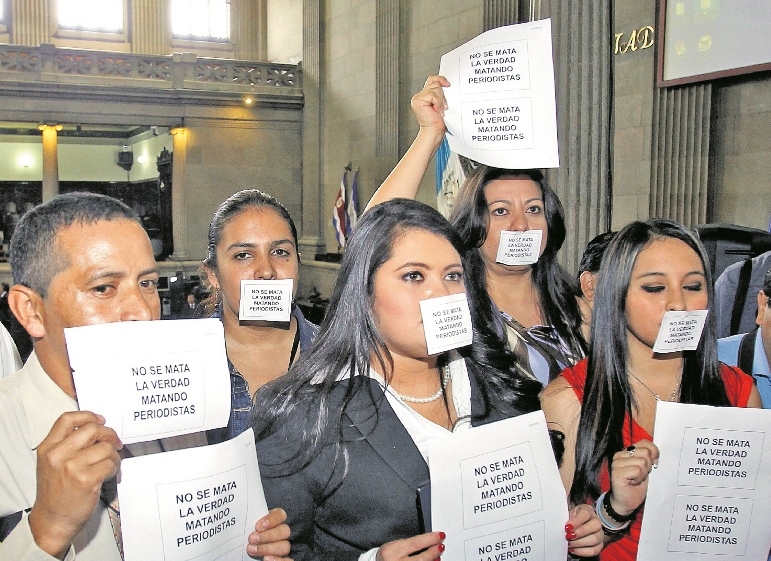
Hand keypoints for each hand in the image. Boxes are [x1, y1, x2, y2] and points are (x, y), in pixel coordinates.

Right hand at [28, 411, 121, 558]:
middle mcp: (58, 455)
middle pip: (93, 429)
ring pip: (106, 447)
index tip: (100, 420)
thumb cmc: (56, 493)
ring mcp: (72, 467)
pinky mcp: (86, 479)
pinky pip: (111, 464)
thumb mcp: (51, 463)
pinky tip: (106, 475)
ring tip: (108, 466)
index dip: (88, 416)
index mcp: (48, 448)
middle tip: (114, 443)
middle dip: (109, 435)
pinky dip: (114, 469)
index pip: (68, 419)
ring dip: (113, 456)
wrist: (53, 520)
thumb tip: (97, 428)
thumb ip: (67, 444)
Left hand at [246, 508, 291, 559]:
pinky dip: (279, 559)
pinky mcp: (283, 558)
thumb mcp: (246, 528)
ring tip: (252, 550)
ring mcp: (283, 546)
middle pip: (284, 531)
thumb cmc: (244, 537)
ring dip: (268, 548)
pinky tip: (266, 559)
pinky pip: (288, 560)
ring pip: (285, 546)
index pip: (280, 515)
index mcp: (274, 521)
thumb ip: (248, 524)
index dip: (272, 519)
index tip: (258, 526)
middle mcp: (281, 532)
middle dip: (267, 535)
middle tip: (251, 539)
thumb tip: (240, 522)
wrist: (241, 553)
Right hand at [376, 531, 445, 560]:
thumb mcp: (394, 545)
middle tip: (441, 546)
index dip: (430, 539)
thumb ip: (409, 543)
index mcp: (391, 551)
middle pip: (420, 558)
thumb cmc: (386, 555)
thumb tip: (429, 540)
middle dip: (433, 552)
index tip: (440, 535)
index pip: (415, 543)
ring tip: (438, 556)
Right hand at [411, 75, 449, 139]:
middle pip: (435, 83)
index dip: (440, 79)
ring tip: (438, 109)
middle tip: (441, 106)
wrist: (434, 132)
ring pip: (435, 88)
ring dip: (440, 100)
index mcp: (424, 96)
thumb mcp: (441, 104)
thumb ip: (440, 94)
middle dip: (441, 95)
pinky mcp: (418, 101)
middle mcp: (419, 96)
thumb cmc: (438, 122)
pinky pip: (433, 95)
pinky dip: (437, 103)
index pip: (432, 80)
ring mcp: (418, 98)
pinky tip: (436, 110)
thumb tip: (446, 85)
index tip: (448, 84)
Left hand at [565, 504, 602, 556]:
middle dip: (580, 532)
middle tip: (568, 536)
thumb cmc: (570, 519)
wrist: (574, 527)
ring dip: (580, 543)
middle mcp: (596, 521)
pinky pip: (594, 550)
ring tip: (569, 543)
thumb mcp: (567, 514)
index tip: (567, 527)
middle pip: (595, 526)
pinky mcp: (599, 545)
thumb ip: (566, 518)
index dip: (576, 521)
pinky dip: (582, 551)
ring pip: (595, 539)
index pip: (586, 514)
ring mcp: (600, 534)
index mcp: (588, 510)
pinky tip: (573, 549)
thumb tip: (563, 524)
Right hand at [608, 439, 658, 516]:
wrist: (626, 502)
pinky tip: (633, 483)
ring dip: (643, 474)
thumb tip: (655, 453)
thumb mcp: (645, 468)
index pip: (645, 443)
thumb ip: (649, 456)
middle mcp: (620, 454)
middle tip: (641, 475)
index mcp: (627, 451)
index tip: (652, 464)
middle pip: (645, 452)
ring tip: (636, 479)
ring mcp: (616, 463)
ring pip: (642, 462)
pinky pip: (637, 470)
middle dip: (648, 466)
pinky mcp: (617, 473)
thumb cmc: (637, 485)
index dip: (653, 453)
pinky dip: (639, 478)